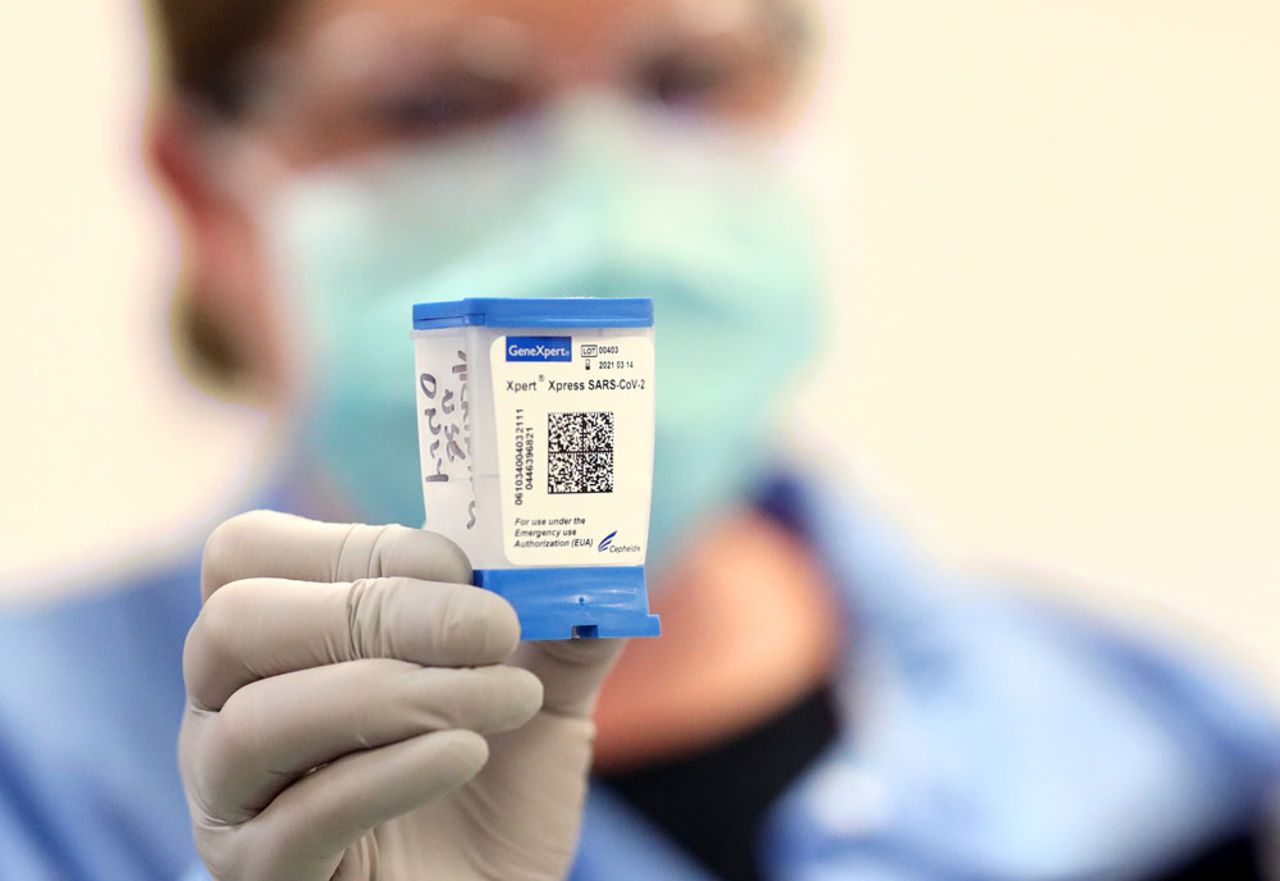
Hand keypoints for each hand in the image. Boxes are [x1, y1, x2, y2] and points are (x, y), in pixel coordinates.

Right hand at [180, 511, 622, 880]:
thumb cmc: (493, 793)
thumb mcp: (538, 693)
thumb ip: (558, 626)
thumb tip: (596, 558)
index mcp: (275, 641)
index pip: (255, 553)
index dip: (363, 546)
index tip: (469, 573)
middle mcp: (227, 710)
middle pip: (236, 622)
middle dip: (375, 612)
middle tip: (490, 631)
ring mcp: (233, 800)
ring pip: (260, 720)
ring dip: (397, 694)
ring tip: (504, 701)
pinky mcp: (264, 875)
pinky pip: (301, 817)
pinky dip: (394, 773)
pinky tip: (467, 753)